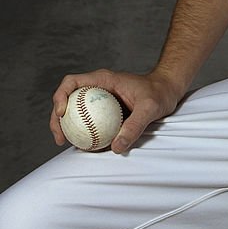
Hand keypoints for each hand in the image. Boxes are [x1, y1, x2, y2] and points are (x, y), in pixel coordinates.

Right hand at [50, 67, 184, 153]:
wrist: (168, 91)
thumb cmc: (160, 93)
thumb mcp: (150, 107)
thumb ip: (134, 125)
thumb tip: (115, 147)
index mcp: (103, 79)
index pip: (72, 82)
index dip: (61, 96)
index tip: (63, 114)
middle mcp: (97, 88)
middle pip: (68, 99)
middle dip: (58, 118)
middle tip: (60, 139)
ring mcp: (100, 100)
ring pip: (76, 112)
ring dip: (67, 127)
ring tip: (67, 145)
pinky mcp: (105, 112)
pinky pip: (89, 122)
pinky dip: (84, 134)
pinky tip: (85, 148)